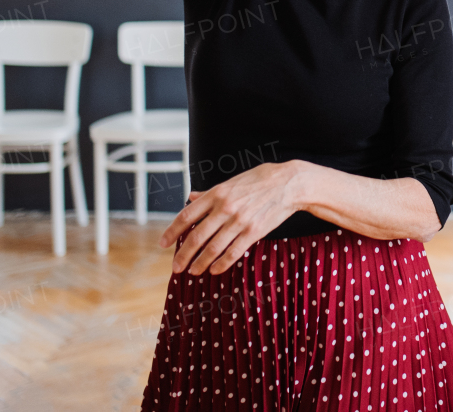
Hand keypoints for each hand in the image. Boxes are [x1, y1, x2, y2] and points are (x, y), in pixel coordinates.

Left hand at [158, 161, 306, 274]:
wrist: (290, 184)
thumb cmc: (260, 180)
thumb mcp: (232, 182)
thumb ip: (209, 193)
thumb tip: (190, 197)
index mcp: (216, 193)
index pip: (186, 216)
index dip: (172, 232)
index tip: (162, 244)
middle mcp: (225, 208)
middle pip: (196, 236)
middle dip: (183, 255)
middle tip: (176, 267)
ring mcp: (239, 221)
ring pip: (213, 248)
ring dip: (200, 263)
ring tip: (192, 271)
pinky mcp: (254, 232)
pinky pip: (233, 253)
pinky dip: (221, 264)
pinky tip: (215, 270)